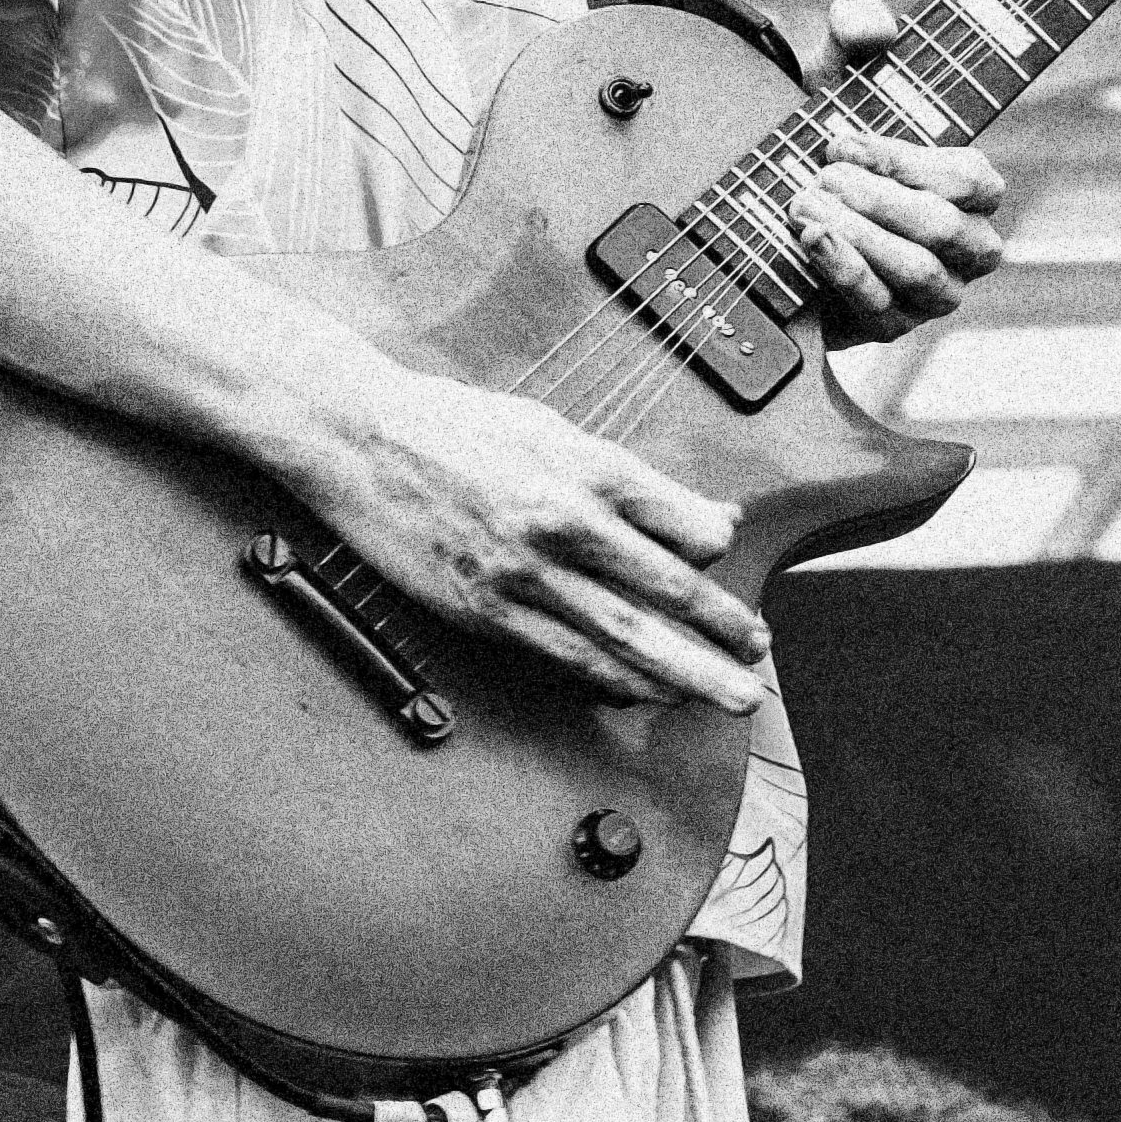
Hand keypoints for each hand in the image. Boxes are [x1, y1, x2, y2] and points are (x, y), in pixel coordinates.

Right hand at [292, 366, 771, 714]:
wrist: (361, 440)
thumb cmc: (456, 426)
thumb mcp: (550, 428)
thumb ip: (625, 477)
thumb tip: (699, 515)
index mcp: (583, 468)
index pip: (679, 524)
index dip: (715, 549)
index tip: (734, 560)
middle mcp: (560, 524)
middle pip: (664, 593)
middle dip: (720, 632)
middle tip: (758, 660)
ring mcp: (523, 575)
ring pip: (622, 639)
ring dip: (682, 672)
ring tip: (725, 695)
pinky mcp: (487, 612)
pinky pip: (564, 658)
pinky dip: (611, 679)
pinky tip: (642, 692)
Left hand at [791, 0, 1007, 344]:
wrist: (772, 213)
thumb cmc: (825, 141)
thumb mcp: (835, 79)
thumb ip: (857, 30)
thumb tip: (870, 22)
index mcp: (970, 187)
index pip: (971, 179)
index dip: (905, 161)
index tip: (840, 140)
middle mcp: (965, 245)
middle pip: (945, 228)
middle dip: (879, 198)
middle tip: (820, 175)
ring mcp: (930, 293)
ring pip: (920, 273)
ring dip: (860, 236)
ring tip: (804, 205)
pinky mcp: (888, 326)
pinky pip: (880, 309)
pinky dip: (842, 271)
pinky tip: (807, 240)